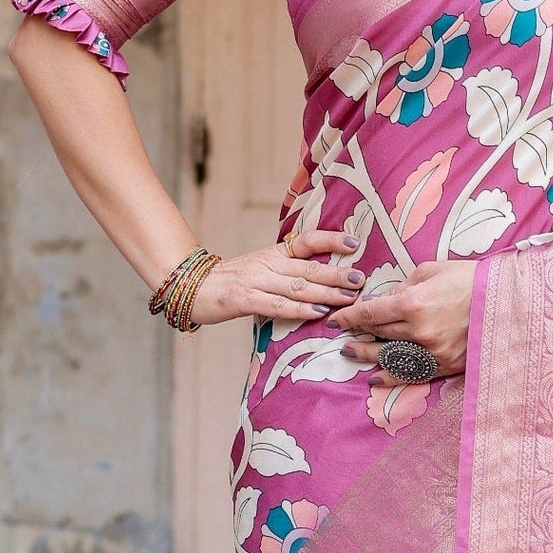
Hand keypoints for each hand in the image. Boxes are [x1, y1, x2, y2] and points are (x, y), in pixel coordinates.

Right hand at [188, 228, 362, 325]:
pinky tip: (318, 312)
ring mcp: (255, 281)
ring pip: (297, 286)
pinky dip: (299, 309)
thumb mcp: (261, 268)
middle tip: (361, 279)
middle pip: (308, 266)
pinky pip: (277, 305)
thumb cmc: (232, 282)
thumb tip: (325, 277)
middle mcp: (267, 263)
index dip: (330, 240)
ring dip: (326, 292)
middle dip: (337, 273)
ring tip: (349, 297)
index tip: (354, 243)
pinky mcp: (244, 300)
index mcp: (273, 254)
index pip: (305, 241)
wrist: (191, 288)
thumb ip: (288, 271)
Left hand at [334, 259, 476, 382]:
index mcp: (412, 303)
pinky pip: (411, 374)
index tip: (336, 320)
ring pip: (389, 356)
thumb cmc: (468, 279)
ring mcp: (431, 352)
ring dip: (368, 356)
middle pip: (378, 335)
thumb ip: (403, 286)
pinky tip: (376, 378)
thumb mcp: (431, 271)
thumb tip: (383, 300)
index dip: (349, 317)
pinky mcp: (444, 365)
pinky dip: (391, 377)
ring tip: (352, 353)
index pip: (370, 313)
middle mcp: (418, 331)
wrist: (505, 301)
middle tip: (343, 337)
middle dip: (358, 335)